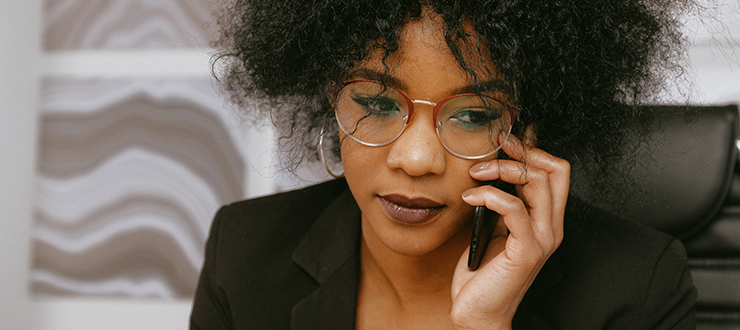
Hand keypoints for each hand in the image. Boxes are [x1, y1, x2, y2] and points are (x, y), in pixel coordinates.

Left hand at [449, 126, 570, 329]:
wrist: (478, 312)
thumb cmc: (482, 273)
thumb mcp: (493, 228)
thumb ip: (501, 203)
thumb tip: (492, 169)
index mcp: (546, 220)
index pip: (556, 171)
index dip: (533, 150)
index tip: (505, 141)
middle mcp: (551, 227)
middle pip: (554, 170)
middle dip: (521, 152)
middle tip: (492, 149)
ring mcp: (542, 240)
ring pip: (537, 183)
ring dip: (502, 170)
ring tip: (475, 173)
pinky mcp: (527, 252)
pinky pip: (514, 209)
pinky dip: (489, 195)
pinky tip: (469, 198)